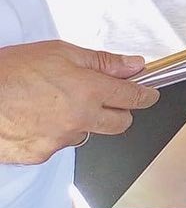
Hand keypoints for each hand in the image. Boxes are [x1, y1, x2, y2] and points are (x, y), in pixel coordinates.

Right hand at [0, 41, 157, 163]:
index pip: (134, 97)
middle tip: (107, 98)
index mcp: (89, 91)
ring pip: (87, 134)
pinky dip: (55, 133)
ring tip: (58, 103)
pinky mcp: (40, 154)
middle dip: (120, 111)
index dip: (146, 94)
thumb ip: (103, 62)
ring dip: (83, 122)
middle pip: (120, 124)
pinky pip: (59, 145)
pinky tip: (39, 118)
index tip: (150, 93)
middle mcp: (79, 119)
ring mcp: (59, 140)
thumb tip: (134, 65)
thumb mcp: (61, 53)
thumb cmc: (11, 71)